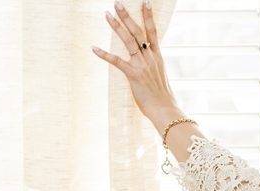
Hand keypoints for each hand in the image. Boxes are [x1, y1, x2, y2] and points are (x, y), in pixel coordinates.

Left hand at [91, 0, 183, 128]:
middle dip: (127, 16)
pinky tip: (94, 48)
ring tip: (107, 15)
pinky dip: (105, 54)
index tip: (145, 2)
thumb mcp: (160, 77)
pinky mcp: (134, 75)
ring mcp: (142, 65)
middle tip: (117, 3)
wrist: (166, 110)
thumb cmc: (163, 97)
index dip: (148, 16)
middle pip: (138, 32)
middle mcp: (150, 58)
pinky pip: (117, 62)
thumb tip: (149, 63)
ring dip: (117, 27)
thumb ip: (153, 67)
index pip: (153, 32)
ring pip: (129, 41)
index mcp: (158, 57)